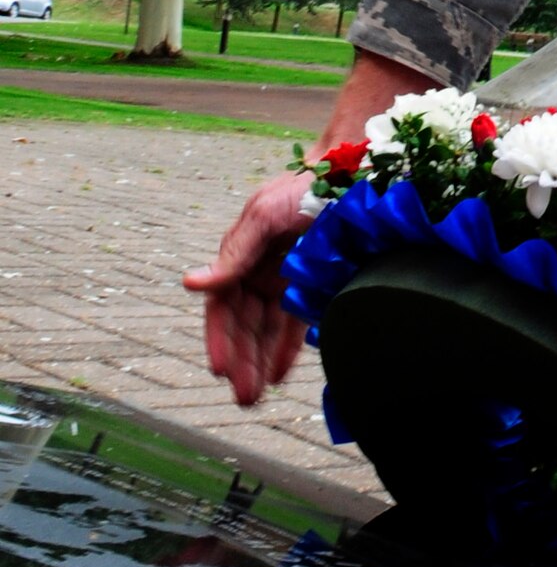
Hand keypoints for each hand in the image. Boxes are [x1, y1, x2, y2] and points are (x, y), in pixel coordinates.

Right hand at [183, 48, 432, 405]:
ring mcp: (286, 274)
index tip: (221, 369)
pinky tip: (280, 371)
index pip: (222, 303)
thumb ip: (234, 253)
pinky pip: (295, 320)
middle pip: (244, 322)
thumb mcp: (265, 215)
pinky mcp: (313, 280)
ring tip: (257, 394)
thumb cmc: (305, 186)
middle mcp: (260, 266)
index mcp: (241, 250)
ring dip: (259, 359)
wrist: (355, 169)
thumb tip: (191, 284)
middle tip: (243, 397)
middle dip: (241, 359)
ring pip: (267, 326)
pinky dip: (286, 346)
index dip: (220, 337)